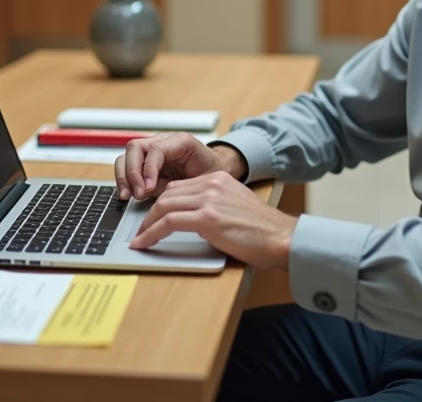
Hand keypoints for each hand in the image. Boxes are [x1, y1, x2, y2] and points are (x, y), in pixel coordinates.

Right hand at [114, 133, 246, 199]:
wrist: (215, 170)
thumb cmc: (210, 172)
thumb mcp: (202, 178)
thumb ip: (179, 184)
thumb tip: (152, 192)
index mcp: (181, 141)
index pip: (156, 149)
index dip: (149, 169)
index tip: (149, 188)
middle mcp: (163, 141)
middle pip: (135, 147)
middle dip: (132, 173)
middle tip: (138, 193)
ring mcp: (152, 149)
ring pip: (127, 155)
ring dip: (124, 176)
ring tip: (128, 195)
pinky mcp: (146, 161)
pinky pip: (128, 166)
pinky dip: (125, 180)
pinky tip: (127, 193)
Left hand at [129, 171, 295, 269]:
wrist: (281, 237)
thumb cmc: (263, 230)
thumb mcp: (235, 206)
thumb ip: (213, 204)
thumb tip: (191, 216)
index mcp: (219, 179)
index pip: (179, 186)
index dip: (162, 203)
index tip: (152, 216)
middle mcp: (212, 184)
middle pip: (168, 194)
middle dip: (150, 213)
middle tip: (141, 229)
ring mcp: (209, 199)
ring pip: (163, 206)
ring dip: (146, 224)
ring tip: (139, 238)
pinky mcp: (207, 218)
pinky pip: (167, 223)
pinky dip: (150, 233)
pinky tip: (144, 243)